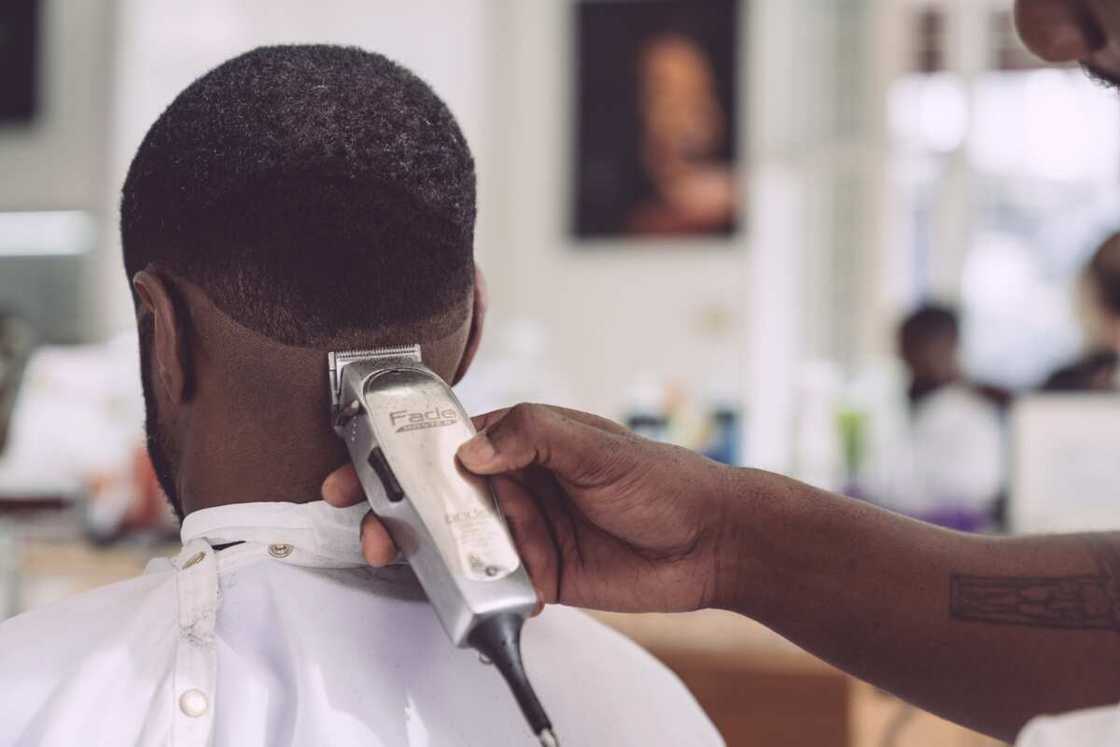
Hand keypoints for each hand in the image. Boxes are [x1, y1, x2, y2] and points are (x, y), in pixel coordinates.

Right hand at [323, 403, 740, 612]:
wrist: (710, 544)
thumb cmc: (661, 479)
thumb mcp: (596, 445)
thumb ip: (533, 435)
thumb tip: (471, 451)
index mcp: (522, 442)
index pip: (447, 441)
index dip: (398, 451)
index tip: (358, 465)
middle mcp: (516, 486)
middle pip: (439, 496)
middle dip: (398, 509)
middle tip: (374, 526)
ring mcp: (524, 532)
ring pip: (460, 544)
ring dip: (432, 554)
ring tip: (406, 560)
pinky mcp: (539, 576)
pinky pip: (494, 585)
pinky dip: (478, 592)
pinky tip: (471, 594)